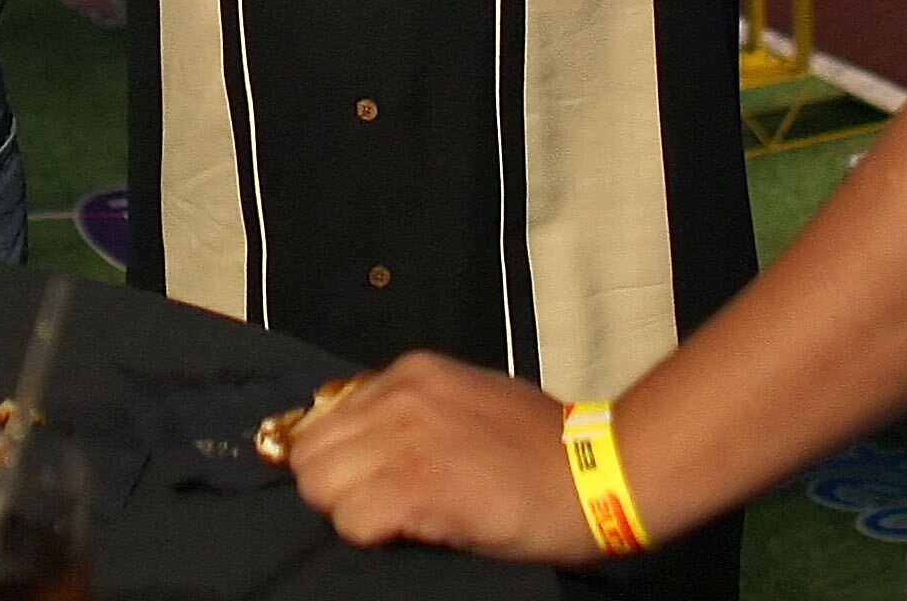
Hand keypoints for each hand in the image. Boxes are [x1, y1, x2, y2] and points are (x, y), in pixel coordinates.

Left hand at [287, 352, 605, 565]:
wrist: (596, 473)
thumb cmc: (537, 449)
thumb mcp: (464, 402)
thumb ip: (408, 411)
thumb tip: (356, 442)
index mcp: (410, 372)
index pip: (322, 420)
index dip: (339, 461)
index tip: (368, 481)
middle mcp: (400, 394)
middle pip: (310, 456)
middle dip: (337, 489)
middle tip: (384, 506)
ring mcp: (406, 437)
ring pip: (321, 488)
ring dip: (353, 513)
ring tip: (402, 517)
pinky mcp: (417, 484)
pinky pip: (352, 520)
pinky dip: (373, 534)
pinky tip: (415, 529)